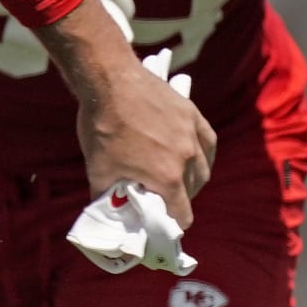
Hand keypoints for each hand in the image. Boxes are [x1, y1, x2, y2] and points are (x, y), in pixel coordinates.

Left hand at [37, 0, 214, 228]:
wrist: (109, 81)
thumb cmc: (102, 127)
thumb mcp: (98, 170)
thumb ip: (106, 197)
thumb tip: (107, 215)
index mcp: (167, 177)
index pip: (182, 215)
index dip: (172, 225)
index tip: (162, 225)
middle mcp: (188, 158)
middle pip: (192, 192)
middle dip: (178, 200)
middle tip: (161, 198)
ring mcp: (193, 134)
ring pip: (203, 168)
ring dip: (191, 179)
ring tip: (176, 179)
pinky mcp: (193, 115)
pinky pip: (208, 142)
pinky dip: (202, 154)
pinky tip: (194, 157)